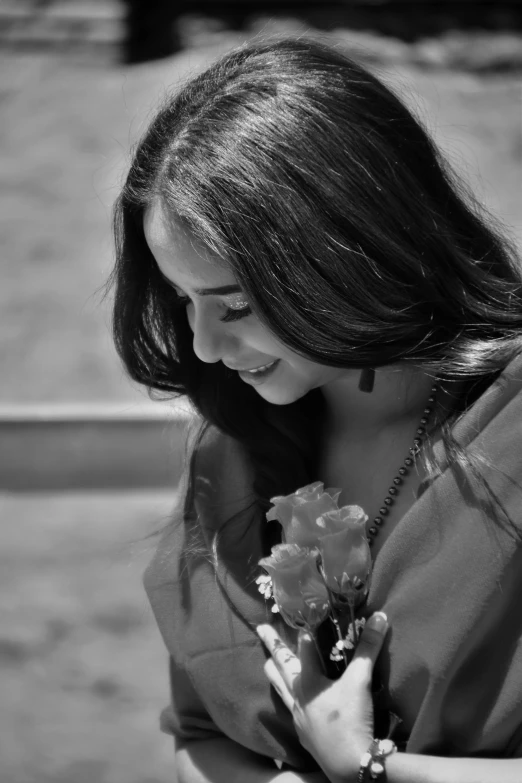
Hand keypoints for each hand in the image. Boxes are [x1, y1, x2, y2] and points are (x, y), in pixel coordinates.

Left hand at [257, 613, 388, 782]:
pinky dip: (286, 697)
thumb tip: (380, 617)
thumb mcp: (361, 680)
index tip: (291, 614)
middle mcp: (297, 696)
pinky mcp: (302, 733)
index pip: (303, 648)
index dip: (302, 631)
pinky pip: (289, 709)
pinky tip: (290, 700)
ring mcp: (297, 716)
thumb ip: (368, 648)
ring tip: (267, 661)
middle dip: (271, 645)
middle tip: (261, 629)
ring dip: (274, 671)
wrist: (348, 765)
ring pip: (279, 687)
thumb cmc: (351, 719)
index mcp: (307, 681)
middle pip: (280, 664)